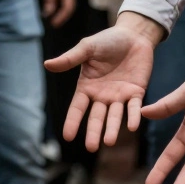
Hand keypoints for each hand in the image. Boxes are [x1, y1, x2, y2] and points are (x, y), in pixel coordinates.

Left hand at [40, 0, 76, 27]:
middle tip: (54, 24)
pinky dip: (62, 8)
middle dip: (63, 17)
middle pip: (70, 8)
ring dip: (62, 14)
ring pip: (69, 5)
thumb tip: (48, 13)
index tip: (54, 24)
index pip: (67, 8)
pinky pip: (67, 1)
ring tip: (55, 20)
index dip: (61, 18)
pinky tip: (56, 11)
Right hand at [44, 15, 159, 150]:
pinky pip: (134, 107)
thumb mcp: (87, 48)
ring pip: (115, 116)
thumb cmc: (108, 40)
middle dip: (94, 132)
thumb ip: (70, 58)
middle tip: (91, 148)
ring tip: (109, 142)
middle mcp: (102, 96)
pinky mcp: (137, 92)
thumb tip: (47, 64)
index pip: (78, 108)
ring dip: (112, 129)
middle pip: (96, 117)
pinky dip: (134, 116)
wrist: (134, 35)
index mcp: (87, 87)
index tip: (67, 137)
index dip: (73, 121)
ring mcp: (119, 96)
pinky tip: (132, 126)